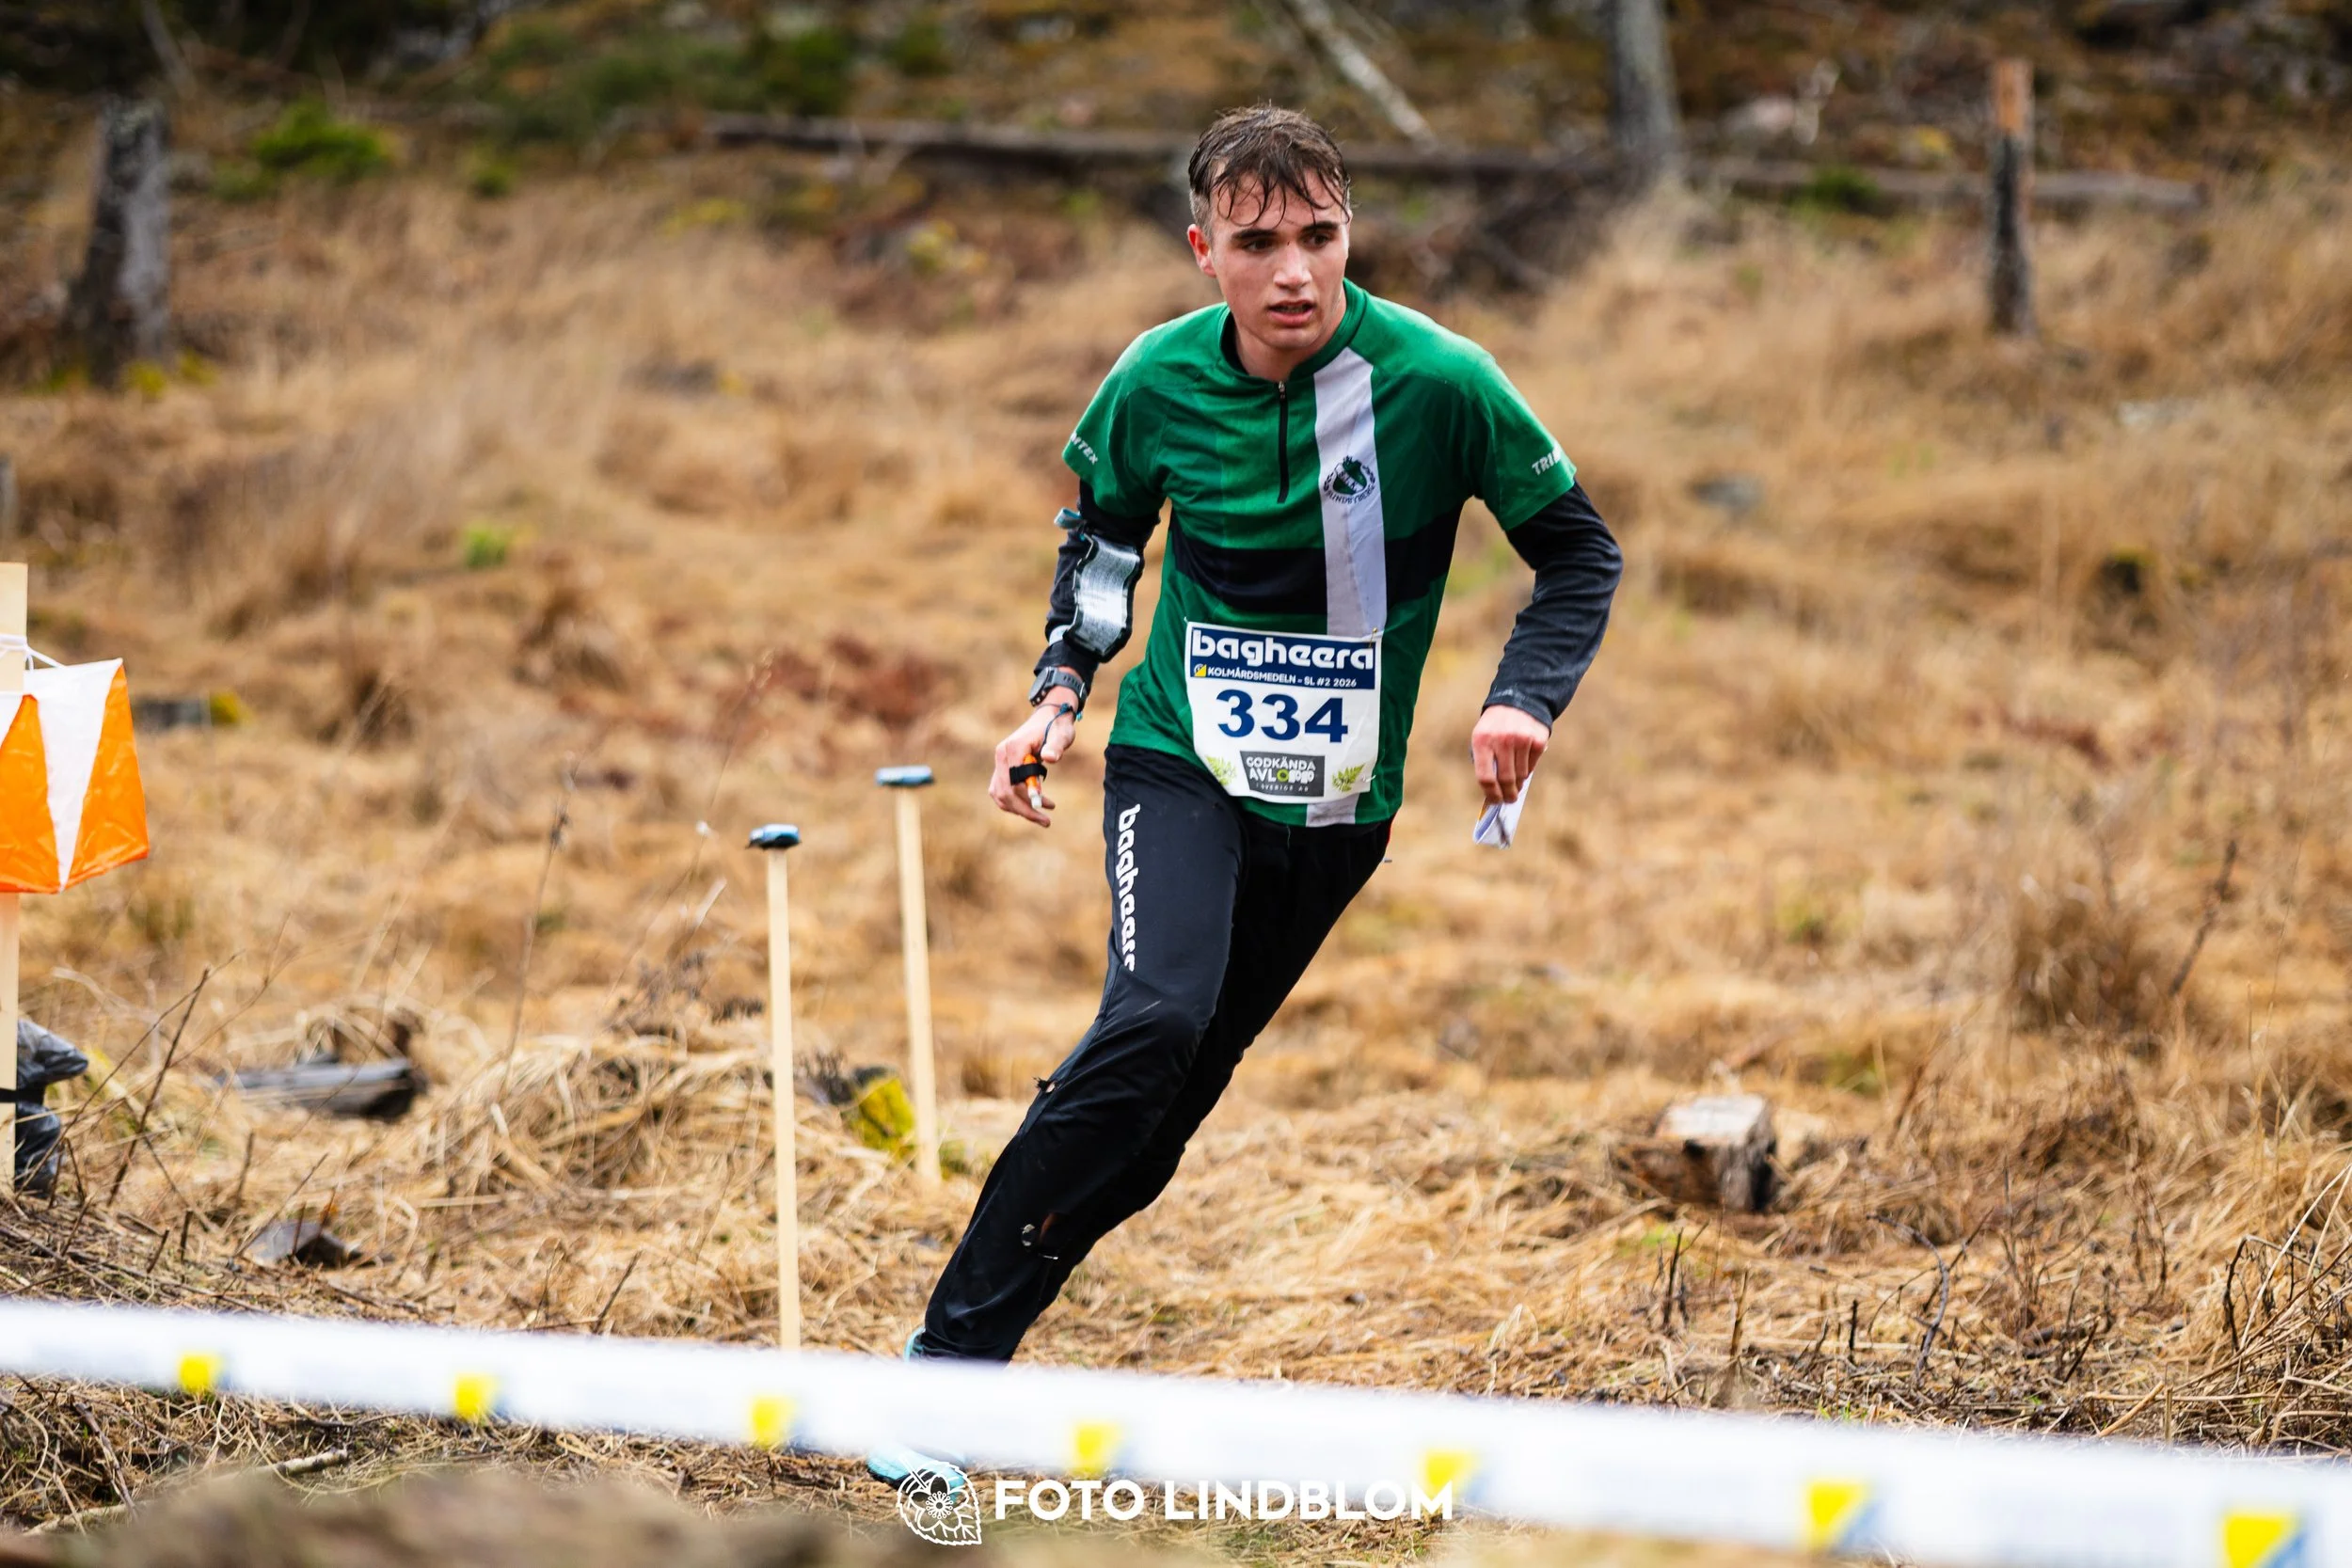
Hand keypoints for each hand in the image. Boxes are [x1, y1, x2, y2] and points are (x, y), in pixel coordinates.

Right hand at [989, 697, 1080, 826]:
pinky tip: (1034, 804)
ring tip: (1043, 815)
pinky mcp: (1002, 767)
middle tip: (1046, 821)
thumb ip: (1056, 746)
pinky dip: (1015, 802)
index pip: (1014, 782)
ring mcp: (1000, 761)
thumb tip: (1049, 758)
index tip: (1049, 808)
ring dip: (1020, 808)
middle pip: (1005, 792)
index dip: (1029, 798)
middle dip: (1025, 810)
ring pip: (1001, 795)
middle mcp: (1002, 755)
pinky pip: (1002, 790)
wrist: (1049, 717)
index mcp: (1013, 748)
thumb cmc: (1057, 727)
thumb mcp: (1062, 736)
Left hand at [1471, 704, 1548, 805]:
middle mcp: (1502, 739)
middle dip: (1507, 794)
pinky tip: (1523, 767)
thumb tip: (1493, 792)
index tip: (1495, 801)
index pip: (1485, 777)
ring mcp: (1522, 739)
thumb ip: (1485, 762)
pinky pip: (1532, 765)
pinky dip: (1527, 771)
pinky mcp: (1538, 740)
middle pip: (1505, 779)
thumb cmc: (1495, 727)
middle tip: (1509, 800)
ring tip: (1515, 785)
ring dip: (1518, 784)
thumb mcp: (1482, 738)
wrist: (1519, 700)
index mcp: (1482, 740)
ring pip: (1521, 775)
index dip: (1491, 794)